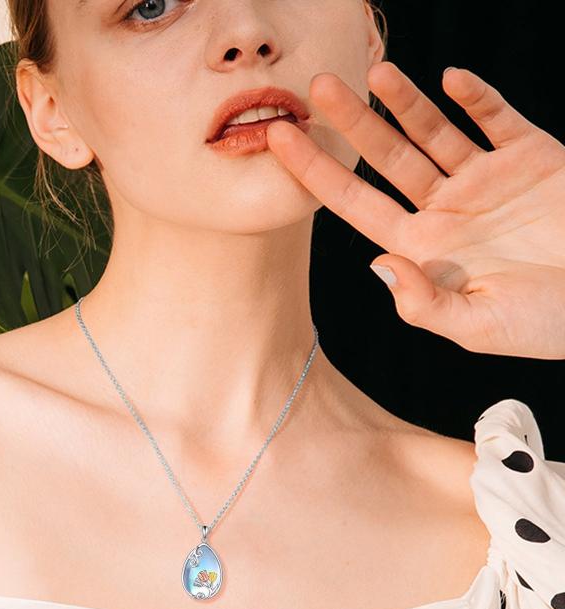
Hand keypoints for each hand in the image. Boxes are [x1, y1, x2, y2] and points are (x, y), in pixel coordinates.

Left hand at [266, 61, 564, 359]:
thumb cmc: (548, 325)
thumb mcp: (479, 326)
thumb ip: (424, 302)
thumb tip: (377, 263)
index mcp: (424, 248)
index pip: (356, 204)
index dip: (316, 172)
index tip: (280, 140)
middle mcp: (446, 209)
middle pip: (386, 159)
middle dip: (351, 123)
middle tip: (317, 85)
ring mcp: (487, 180)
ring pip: (434, 132)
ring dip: (404, 101)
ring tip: (374, 72)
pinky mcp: (533, 156)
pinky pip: (497, 118)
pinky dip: (476, 97)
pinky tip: (449, 80)